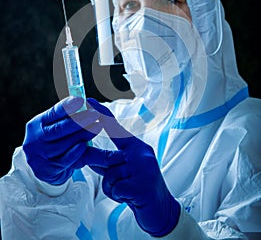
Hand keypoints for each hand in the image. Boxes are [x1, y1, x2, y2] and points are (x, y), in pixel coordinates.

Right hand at [23, 96, 101, 184]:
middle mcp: (34, 140)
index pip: (53, 113)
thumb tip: (86, 102)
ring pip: (63, 144)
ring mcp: (38, 157)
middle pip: (59, 129)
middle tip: (95, 114)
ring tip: (97, 127)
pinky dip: (76, 152)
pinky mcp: (46, 171)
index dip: (67, 106)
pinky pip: (64, 160)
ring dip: (82, 135)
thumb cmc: (55, 141)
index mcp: (37, 124)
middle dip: (79, 121)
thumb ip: (67, 117)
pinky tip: (85, 144)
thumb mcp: (56, 127)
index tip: (81, 100)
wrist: (47, 168)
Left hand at [86, 98, 180, 236]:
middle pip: (107, 156)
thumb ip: (108, 162)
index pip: (117, 128)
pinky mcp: (141, 186)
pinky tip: (129, 198)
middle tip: (86, 163)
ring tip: (125, 190)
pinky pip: (115, 189)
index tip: (90, 102)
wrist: (161, 209)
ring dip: (111, 187)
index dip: (102, 115)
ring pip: (109, 176)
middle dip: (94, 163)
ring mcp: (143, 169)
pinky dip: (117, 196)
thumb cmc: (140, 188)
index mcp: (137, 147)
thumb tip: (87, 155)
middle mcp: (141, 154)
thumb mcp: (124, 171)